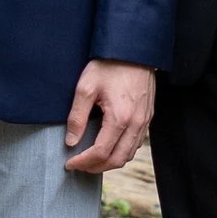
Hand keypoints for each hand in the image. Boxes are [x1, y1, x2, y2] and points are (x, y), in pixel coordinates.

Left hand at [63, 59, 156, 174]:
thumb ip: (77, 117)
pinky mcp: (147, 117)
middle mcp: (136, 123)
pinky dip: (121, 151)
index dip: (83, 162)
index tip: (69, 163)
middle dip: (96, 167)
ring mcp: (144, 121)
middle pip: (117, 160)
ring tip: (91, 159)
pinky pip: (136, 144)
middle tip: (79, 165)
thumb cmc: (110, 65)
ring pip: (129, 155)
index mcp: (120, 118)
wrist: (134, 49)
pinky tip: (108, 146)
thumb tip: (71, 141)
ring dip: (110, 162)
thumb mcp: (86, 87)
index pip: (101, 152)